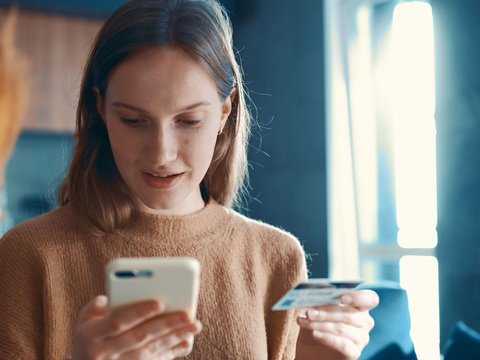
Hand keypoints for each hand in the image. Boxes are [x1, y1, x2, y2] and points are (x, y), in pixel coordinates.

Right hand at [71, 295, 201, 359]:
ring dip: (176, 337)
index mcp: (92, 335)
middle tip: (188, 314)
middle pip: (141, 336)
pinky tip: (186, 341)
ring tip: (194, 325)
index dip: (139, 312)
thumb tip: (108, 298)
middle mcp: (106, 352)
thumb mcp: (82, 323)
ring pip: (152, 350)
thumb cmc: (87, 340)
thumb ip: (94, 308)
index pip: (118, 322)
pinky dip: (172, 351)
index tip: (159, 302)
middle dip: (166, 324)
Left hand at [295, 290, 378, 359]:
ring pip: (342, 328)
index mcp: (360, 306)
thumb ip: (320, 297)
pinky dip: (326, 337)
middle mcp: (365, 322)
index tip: (341, 297)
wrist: (312, 349)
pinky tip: (314, 334)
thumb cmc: (317, 323)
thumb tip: (317, 288)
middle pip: (349, 314)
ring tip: (304, 321)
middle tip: (308, 311)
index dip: (358, 297)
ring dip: (320, 324)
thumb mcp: (316, 308)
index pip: (370, 299)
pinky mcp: (354, 353)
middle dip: (326, 312)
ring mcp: (361, 338)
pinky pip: (342, 344)